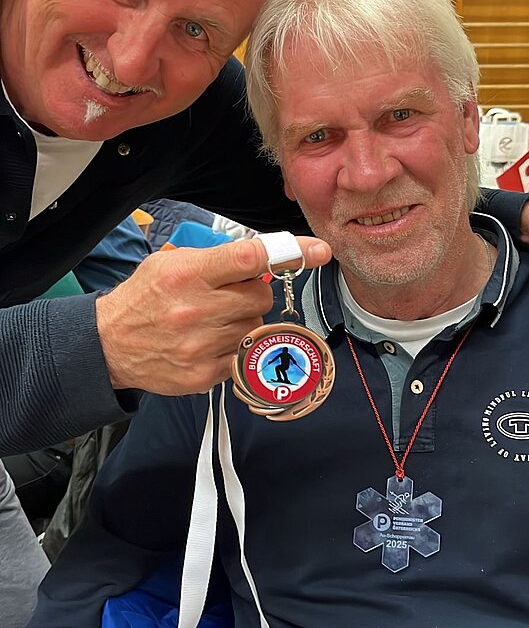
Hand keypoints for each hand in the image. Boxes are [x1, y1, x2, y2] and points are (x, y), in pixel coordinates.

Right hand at [96, 236, 330, 393]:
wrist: (110, 345)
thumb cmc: (145, 298)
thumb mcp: (171, 263)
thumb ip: (218, 259)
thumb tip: (267, 258)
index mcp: (188, 274)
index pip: (250, 258)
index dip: (290, 252)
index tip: (318, 251)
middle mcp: (197, 310)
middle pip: (261, 297)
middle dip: (253, 293)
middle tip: (229, 295)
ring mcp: (202, 346)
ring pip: (256, 327)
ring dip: (243, 322)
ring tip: (213, 321)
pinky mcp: (205, 375)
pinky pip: (244, 355)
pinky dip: (235, 347)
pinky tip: (210, 342)